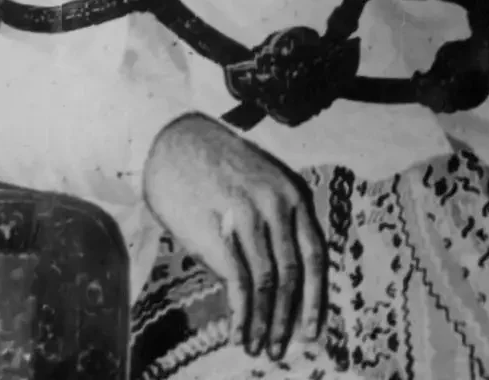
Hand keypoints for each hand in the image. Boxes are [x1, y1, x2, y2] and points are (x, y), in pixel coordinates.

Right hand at [142, 112, 325, 361]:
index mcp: (292, 194)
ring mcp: (248, 216)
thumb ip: (274, 224)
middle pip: (292, 274)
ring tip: (258, 348)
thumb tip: (279, 282)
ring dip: (264, 323)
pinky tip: (237, 334)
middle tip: (281, 348)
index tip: (312, 331)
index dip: (316, 298)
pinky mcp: (219, 230)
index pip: (315, 254)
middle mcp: (277, 204)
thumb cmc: (214, 166)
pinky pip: (239, 283)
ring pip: (267, 283)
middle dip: (288, 318)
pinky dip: (241, 315)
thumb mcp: (258, 184)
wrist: (172, 140)